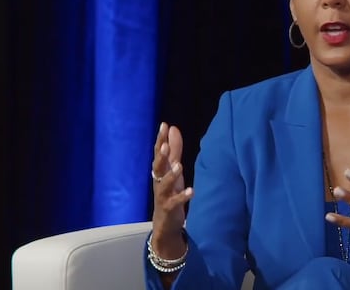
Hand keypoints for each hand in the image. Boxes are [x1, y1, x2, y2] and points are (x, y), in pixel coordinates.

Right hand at [151, 123, 193, 257]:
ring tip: (179, 166)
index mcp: (160, 171)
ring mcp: (163, 195)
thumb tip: (173, 128)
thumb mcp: (173, 169)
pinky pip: (174, 202)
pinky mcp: (169, 209)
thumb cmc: (169, 192)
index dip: (160, 140)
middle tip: (164, 146)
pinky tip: (191, 191)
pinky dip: (182, 196)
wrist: (165, 223)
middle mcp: (159, 182)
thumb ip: (174, 150)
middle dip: (160, 157)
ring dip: (171, 175)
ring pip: (164, 185)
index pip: (159, 153)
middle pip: (157, 167)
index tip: (163, 125)